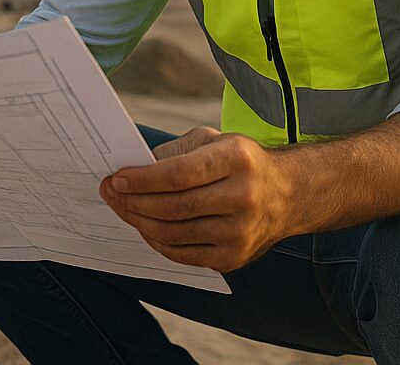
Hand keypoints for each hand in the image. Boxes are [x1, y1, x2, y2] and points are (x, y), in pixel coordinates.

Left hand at [98, 126, 293, 272]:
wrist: (289, 195)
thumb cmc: (242, 162)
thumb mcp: (215, 141)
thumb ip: (176, 153)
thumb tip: (133, 171)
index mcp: (236, 160)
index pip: (180, 174)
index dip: (142, 179)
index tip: (116, 178)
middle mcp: (242, 197)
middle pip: (173, 207)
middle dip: (133, 202)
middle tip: (110, 193)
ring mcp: (240, 232)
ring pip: (174, 234)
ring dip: (139, 222)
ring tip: (122, 208)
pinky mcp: (233, 258)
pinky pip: (182, 254)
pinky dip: (156, 241)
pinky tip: (143, 226)